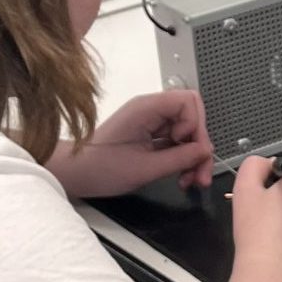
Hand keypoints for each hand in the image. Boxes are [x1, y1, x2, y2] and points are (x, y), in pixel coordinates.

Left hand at [46, 91, 215, 199]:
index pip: (188, 101)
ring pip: (187, 133)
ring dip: (193, 157)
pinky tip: (181, 177)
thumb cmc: (101, 169)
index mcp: (146, 108)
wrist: (76, 174)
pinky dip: (183, 159)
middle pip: (192, 118)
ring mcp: (151, 122)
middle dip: (200, 146)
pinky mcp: (150, 135)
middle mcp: (150, 110)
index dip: (195, 125)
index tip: (185, 147)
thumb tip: (205, 151)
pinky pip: (177, 143)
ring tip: (190, 181)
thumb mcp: (145, 168)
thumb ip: (180, 158)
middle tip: (200, 174)